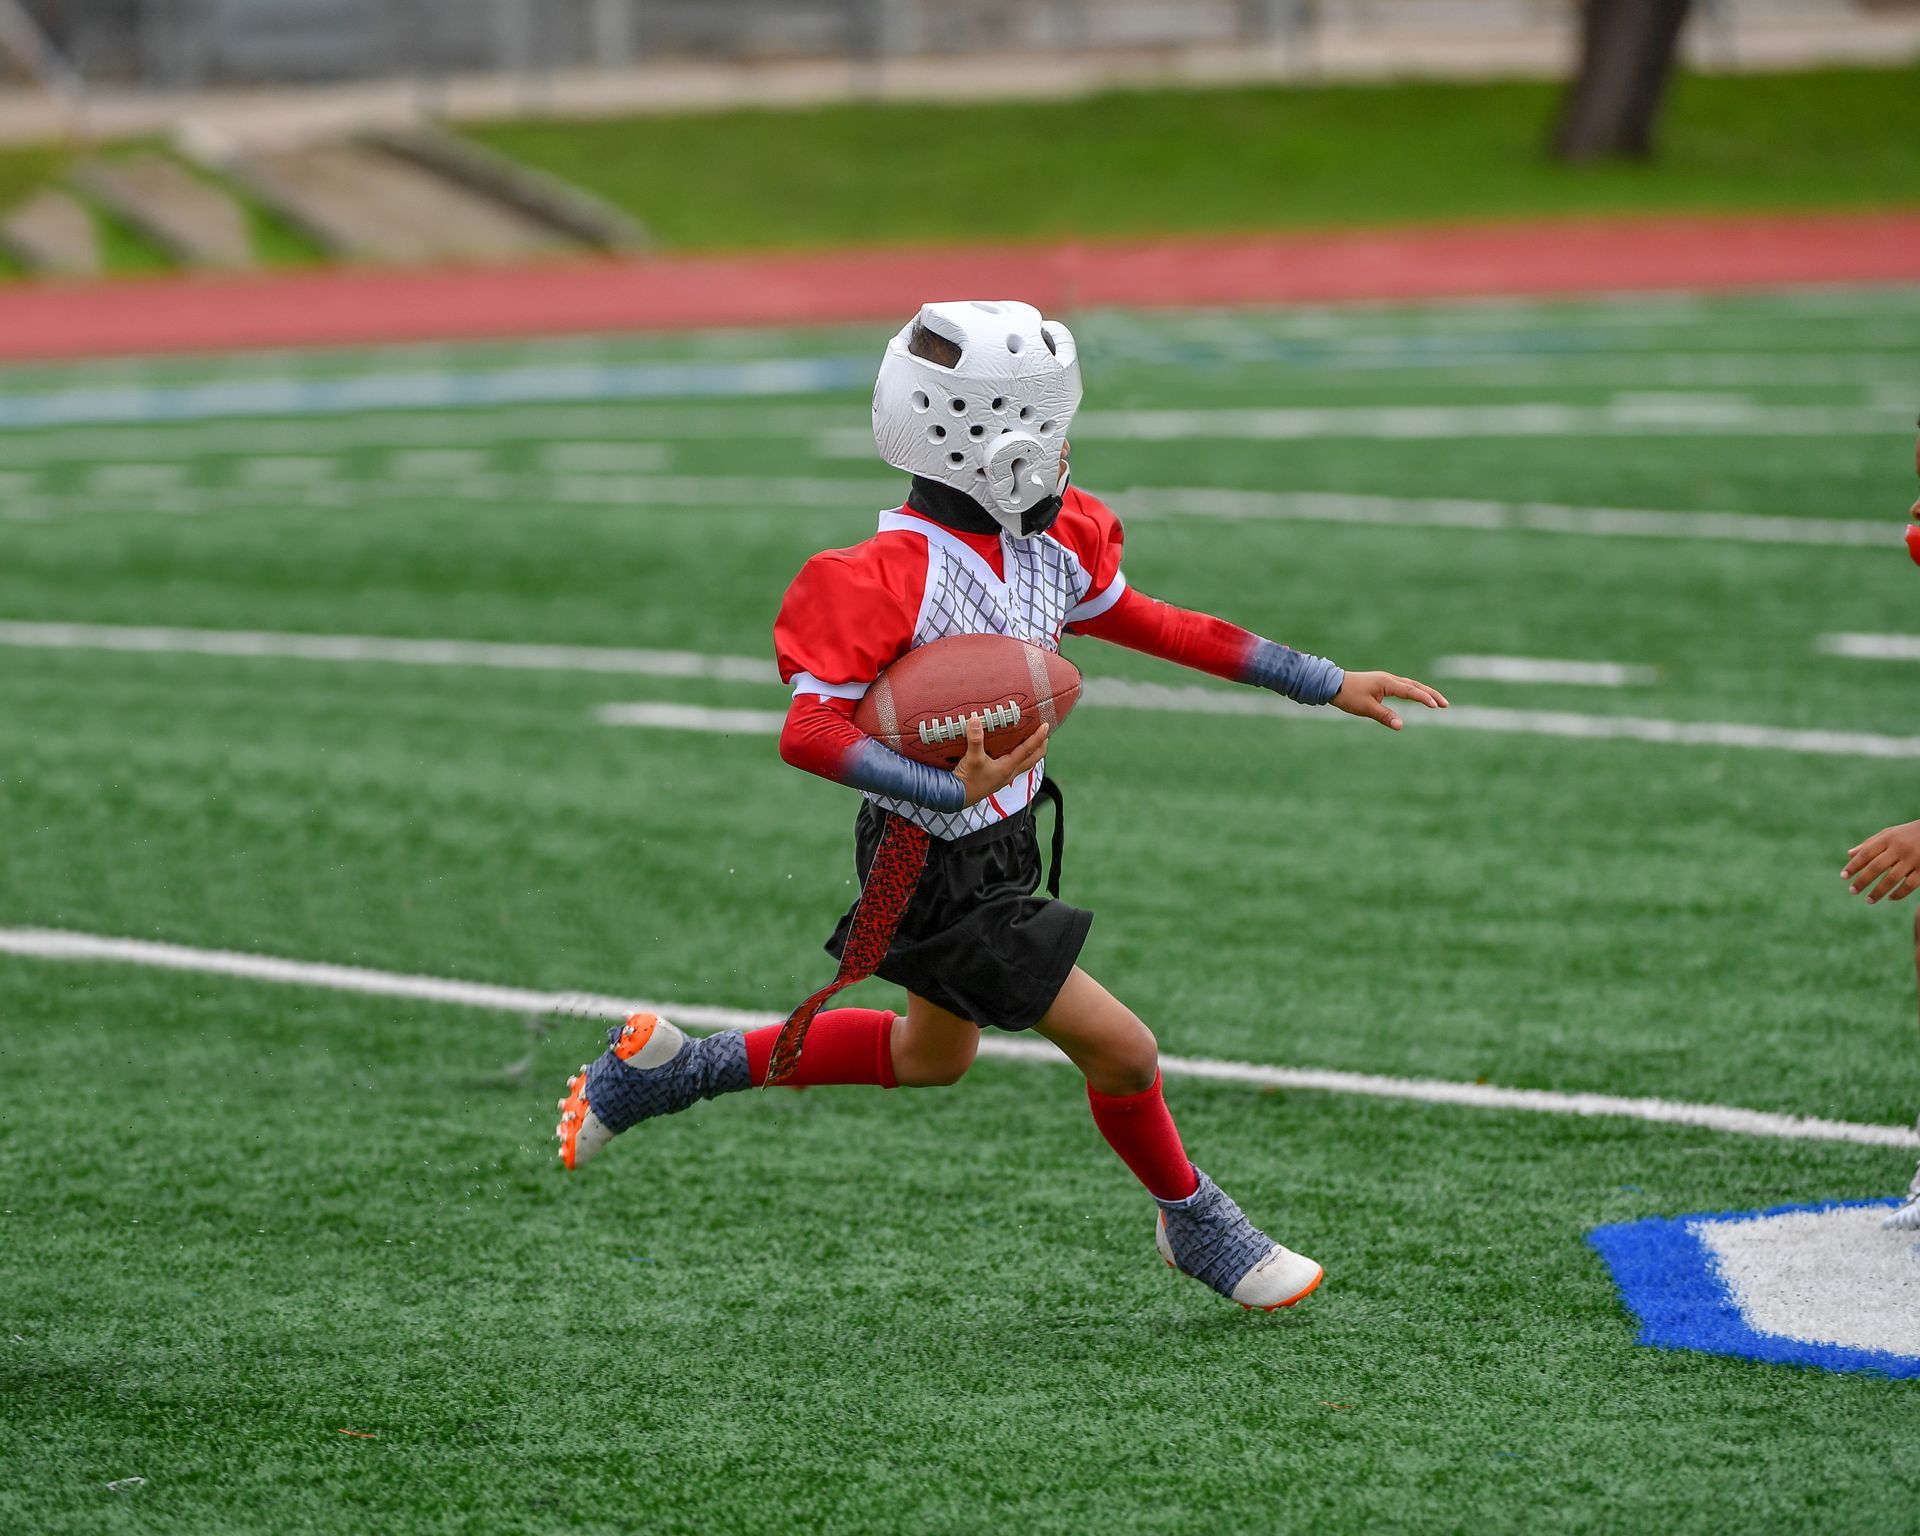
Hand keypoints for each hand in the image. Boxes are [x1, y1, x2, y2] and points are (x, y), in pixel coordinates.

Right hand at [954, 717, 1048, 808]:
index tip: (1046, 726)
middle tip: (1045, 736)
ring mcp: (1003, 778)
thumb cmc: (967, 780)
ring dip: (1031, 755)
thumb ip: (975, 739)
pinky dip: (1019, 760)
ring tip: (1033, 744)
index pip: (1028, 750)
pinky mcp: (996, 780)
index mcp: (1007, 767)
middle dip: (1040, 747)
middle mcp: (1009, 773)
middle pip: (1032, 760)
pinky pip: (1014, 768)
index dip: (1038, 737)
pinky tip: (1011, 755)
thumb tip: (975, 720)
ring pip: (1024, 765)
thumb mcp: (972, 758)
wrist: (956, 798)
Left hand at [1331, 670, 1448, 730]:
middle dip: (1431, 695)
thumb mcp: (1366, 708)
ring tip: (1436, 702)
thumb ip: (1384, 716)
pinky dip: (1413, 691)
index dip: (1424, 698)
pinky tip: (1417, 696)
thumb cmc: (1348, 695)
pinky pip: (1403, 686)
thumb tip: (1400, 725)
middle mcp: (1389, 679)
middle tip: (1445, 704)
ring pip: (1410, 685)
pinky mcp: (1382, 683)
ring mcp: (1385, 680)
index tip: (1436, 705)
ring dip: (1424, 692)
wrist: (1332, 684)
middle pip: (1415, 686)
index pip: (1410, 691)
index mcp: (1387, 683)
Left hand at [1843, 819, 1919, 902]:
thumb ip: (1870, 844)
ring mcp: (1913, 860)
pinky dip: (1899, 893)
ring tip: (1869, 900)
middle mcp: (1899, 849)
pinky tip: (1890, 898)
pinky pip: (1910, 885)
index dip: (1853, 866)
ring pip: (1892, 879)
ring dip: (1878, 891)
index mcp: (1888, 839)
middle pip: (1876, 867)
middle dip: (1862, 880)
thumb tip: (1849, 854)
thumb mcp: (1889, 834)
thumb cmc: (1908, 834)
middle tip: (1852, 891)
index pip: (1866, 853)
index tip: (1843, 877)